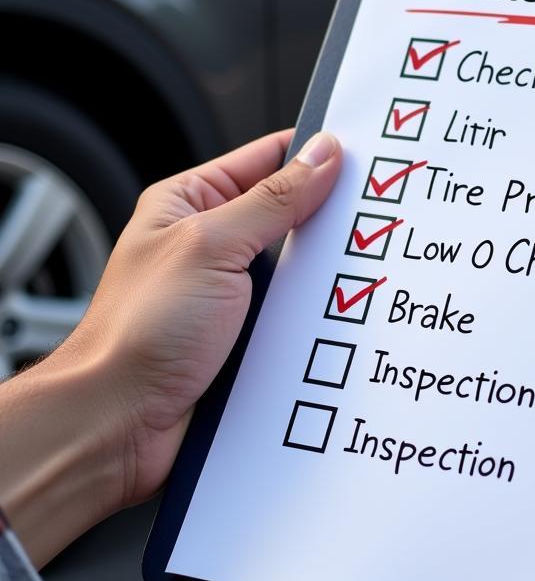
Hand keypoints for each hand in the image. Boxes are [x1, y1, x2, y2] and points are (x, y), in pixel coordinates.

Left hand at [0, 129, 340, 565]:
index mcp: (190, 203)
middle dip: (327, 219)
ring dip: (323, 273)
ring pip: (300, 267)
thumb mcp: (213, 245)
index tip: (363, 156)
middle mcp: (212, 243)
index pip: (266, 158)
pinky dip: (318, 314)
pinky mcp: (248, 335)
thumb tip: (322, 156)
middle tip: (370, 216)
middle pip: (290, 214)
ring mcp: (232, 292)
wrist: (118, 426)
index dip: (314, 154)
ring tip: (349, 272)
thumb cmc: (137, 333)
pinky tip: (336, 314)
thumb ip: (274, 199)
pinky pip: (298, 313)